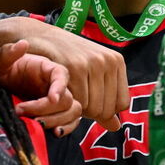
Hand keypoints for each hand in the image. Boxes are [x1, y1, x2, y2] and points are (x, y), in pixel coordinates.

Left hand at [0, 41, 83, 135]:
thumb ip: (7, 52)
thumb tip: (22, 44)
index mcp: (46, 68)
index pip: (61, 75)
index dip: (59, 86)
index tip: (51, 98)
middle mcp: (54, 84)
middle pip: (67, 98)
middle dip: (47, 109)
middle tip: (22, 111)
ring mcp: (56, 100)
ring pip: (72, 111)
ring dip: (57, 120)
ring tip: (36, 124)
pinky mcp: (54, 114)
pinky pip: (70, 122)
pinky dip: (67, 128)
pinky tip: (54, 133)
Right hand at [9, 18, 129, 131]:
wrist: (42, 37)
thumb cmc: (67, 57)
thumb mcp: (92, 75)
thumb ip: (105, 100)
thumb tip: (116, 127)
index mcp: (116, 62)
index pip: (122, 103)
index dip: (105, 110)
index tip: (90, 103)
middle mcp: (108, 61)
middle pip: (107, 109)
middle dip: (90, 111)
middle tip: (76, 99)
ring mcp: (92, 63)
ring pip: (92, 108)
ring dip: (78, 107)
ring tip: (69, 94)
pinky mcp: (75, 67)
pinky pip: (78, 102)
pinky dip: (69, 103)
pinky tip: (61, 93)